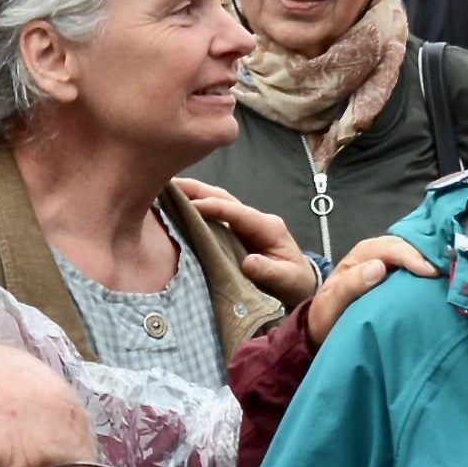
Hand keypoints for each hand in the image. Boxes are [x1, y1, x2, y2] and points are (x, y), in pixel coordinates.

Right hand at [176, 179, 314, 308]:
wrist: (300, 284)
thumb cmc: (295, 282)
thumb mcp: (288, 280)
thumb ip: (270, 271)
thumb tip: (248, 262)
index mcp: (268, 227)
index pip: (239, 213)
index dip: (216, 207)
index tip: (193, 204)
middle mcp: (255, 220)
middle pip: (225, 198)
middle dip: (198, 189)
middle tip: (170, 182)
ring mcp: (245, 223)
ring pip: (218, 201)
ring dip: (194, 193)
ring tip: (168, 188)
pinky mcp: (235, 231)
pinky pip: (214, 215)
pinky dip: (196, 207)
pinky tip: (177, 205)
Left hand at [305, 232, 440, 344]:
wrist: (322, 328)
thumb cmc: (327, 315)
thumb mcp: (332, 303)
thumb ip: (350, 285)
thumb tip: (379, 267)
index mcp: (360, 256)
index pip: (390, 248)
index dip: (411, 257)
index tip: (430, 272)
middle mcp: (375, 253)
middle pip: (406, 245)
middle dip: (427, 253)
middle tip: (451, 267)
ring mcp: (386, 263)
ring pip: (412, 251)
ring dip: (430, 258)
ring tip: (451, 270)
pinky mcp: (395, 275)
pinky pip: (414, 265)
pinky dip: (428, 267)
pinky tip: (443, 275)